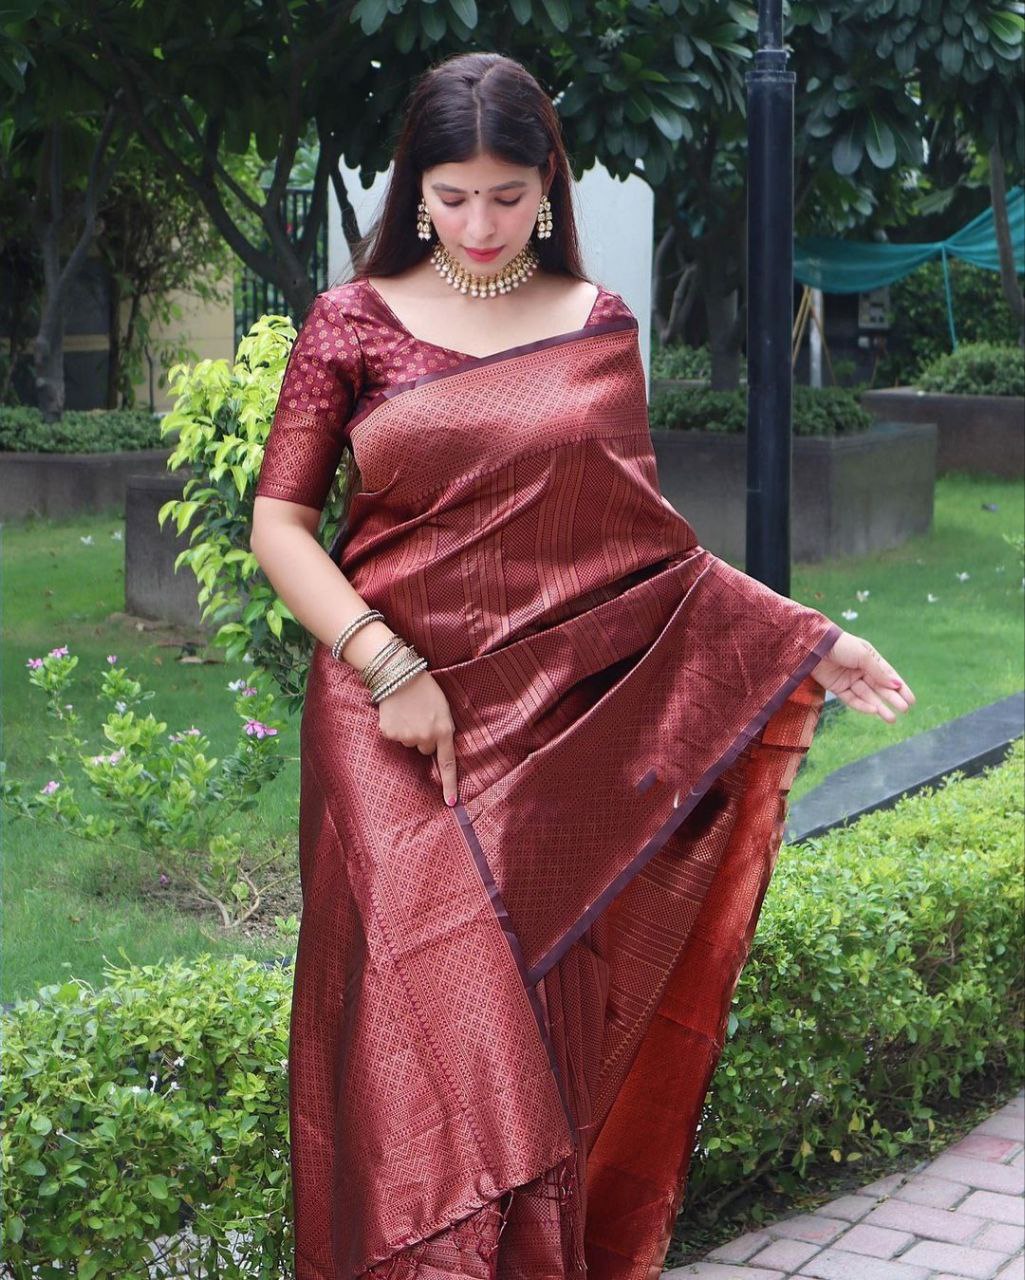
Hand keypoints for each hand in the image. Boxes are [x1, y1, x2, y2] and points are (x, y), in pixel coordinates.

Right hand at [375, 669, 459, 804]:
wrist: (399, 674)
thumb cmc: (425, 688)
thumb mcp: (443, 708)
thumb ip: (443, 729)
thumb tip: (436, 748)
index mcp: (443, 731)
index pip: (447, 763)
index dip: (450, 785)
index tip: (451, 803)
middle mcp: (425, 738)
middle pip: (425, 749)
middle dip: (423, 737)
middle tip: (420, 716)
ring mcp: (406, 737)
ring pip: (408, 742)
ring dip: (409, 730)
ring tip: (408, 711)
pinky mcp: (389, 733)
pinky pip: (393, 737)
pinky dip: (394, 727)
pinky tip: (396, 713)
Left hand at [810, 630, 915, 722]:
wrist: (813, 646)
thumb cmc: (841, 645)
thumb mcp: (863, 656)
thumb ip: (879, 672)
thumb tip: (896, 685)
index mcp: (869, 659)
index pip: (888, 675)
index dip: (900, 687)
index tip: (911, 700)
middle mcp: (860, 670)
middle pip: (879, 688)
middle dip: (892, 699)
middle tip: (904, 710)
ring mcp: (849, 680)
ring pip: (867, 696)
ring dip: (879, 707)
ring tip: (892, 719)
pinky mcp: (837, 688)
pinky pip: (852, 699)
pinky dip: (862, 706)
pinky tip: (873, 711)